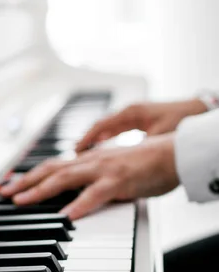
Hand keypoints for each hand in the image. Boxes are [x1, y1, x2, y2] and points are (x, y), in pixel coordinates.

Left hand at [0, 134, 178, 219]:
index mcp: (90, 160)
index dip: (30, 176)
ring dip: (40, 191)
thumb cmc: (147, 163)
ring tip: (21, 202)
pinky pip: (95, 194)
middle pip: (50, 171)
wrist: (174, 153)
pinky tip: (66, 217)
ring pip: (64, 179)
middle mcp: (91, 161)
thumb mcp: (114, 172)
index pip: (53, 167)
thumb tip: (79, 195)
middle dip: (24, 182)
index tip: (11, 185)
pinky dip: (79, 205)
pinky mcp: (119, 181)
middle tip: (3, 194)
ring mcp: (103, 170)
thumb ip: (95, 181)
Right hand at [75, 99, 206, 152]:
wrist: (197, 110)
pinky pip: (115, 129)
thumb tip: (123, 161)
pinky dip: (105, 138)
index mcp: (131, 112)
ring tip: (82, 153)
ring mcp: (133, 115)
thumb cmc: (181, 120)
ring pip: (106, 128)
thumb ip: (139, 147)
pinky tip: (100, 148)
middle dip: (86, 139)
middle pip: (100, 126)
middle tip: (75, 152)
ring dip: (94, 139)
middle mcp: (129, 111)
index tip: (76, 150)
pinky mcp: (137, 120)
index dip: (87, 138)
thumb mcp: (158, 136)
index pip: (101, 125)